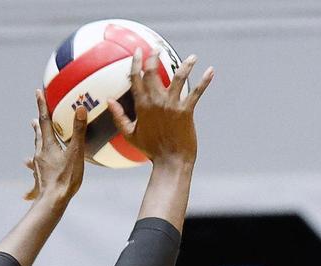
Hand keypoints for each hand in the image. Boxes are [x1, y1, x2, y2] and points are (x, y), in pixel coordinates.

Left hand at [24, 88, 86, 201]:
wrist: (53, 199)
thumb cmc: (66, 177)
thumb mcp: (76, 153)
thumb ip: (79, 132)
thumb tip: (80, 109)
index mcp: (48, 145)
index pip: (45, 121)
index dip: (42, 105)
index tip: (38, 92)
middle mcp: (40, 153)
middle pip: (39, 136)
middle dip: (38, 126)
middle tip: (34, 119)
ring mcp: (39, 166)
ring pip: (36, 151)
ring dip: (36, 142)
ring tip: (34, 138)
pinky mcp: (40, 179)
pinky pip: (35, 171)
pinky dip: (33, 167)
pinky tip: (27, 175)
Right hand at [107, 50, 212, 166]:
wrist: (171, 161)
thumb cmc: (151, 150)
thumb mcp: (130, 134)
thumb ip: (119, 116)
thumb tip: (109, 100)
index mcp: (142, 105)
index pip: (136, 78)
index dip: (136, 62)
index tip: (138, 51)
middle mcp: (156, 101)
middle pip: (154, 72)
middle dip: (154, 57)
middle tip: (157, 49)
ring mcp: (172, 105)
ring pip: (179, 78)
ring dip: (186, 65)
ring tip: (193, 57)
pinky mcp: (186, 111)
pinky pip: (197, 92)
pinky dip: (204, 81)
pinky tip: (210, 71)